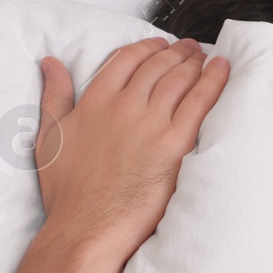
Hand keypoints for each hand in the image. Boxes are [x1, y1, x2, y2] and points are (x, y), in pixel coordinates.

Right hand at [35, 37, 228, 262]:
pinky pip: (200, 101)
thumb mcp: (49, 137)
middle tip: (191, 48)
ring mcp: (150, 123)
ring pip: (180, 78)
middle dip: (177, 52)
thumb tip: (51, 64)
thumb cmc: (68, 193)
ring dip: (195, 63)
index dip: (147, 47)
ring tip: (206, 57)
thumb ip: (53, 96)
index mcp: (95, 101)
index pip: (127, 60)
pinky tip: (222, 69)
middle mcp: (124, 105)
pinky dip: (214, 80)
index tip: (160, 45)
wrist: (87, 227)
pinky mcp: (174, 144)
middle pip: (157, 65)